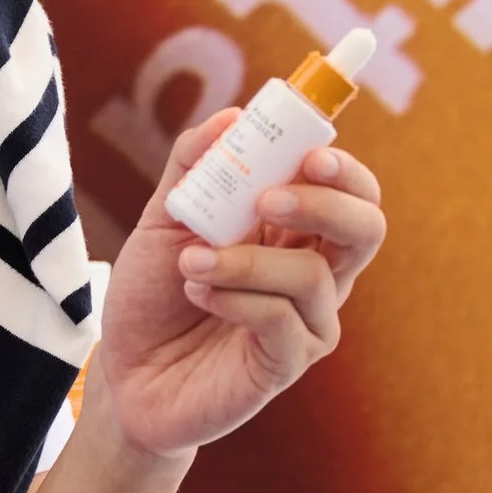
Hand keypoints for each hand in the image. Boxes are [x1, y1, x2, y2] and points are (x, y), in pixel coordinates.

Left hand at [90, 112, 387, 464]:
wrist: (126, 376)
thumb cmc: (153, 297)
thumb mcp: (163, 220)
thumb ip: (194, 166)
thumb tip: (232, 116)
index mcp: (296, 232)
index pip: (350, 190)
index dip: (343, 167)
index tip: (309, 152)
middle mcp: (315, 274)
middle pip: (366, 228)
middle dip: (327, 203)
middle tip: (269, 199)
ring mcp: (307, 321)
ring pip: (315, 275)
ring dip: (246, 261)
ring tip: (189, 265)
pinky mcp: (287, 362)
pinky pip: (282, 320)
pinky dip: (237, 299)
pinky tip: (200, 296)